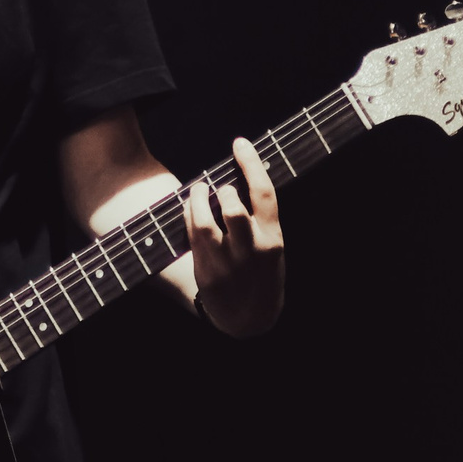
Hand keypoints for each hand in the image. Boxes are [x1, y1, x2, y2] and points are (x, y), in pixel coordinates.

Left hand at [185, 136, 285, 337]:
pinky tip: (190, 208)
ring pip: (205, 221)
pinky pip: (192, 236)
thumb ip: (259, 218)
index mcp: (273, 238)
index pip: (263, 193)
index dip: (250, 163)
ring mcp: (228, 262)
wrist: (251, 318)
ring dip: (198, 199)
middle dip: (222, 190)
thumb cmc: (262, 273)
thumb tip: (237, 178)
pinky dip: (189, 215)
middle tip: (219, 188)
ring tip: (199, 190)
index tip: (239, 142)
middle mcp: (252, 249)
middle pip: (233, 206)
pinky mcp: (207, 271)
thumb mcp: (272, 246)